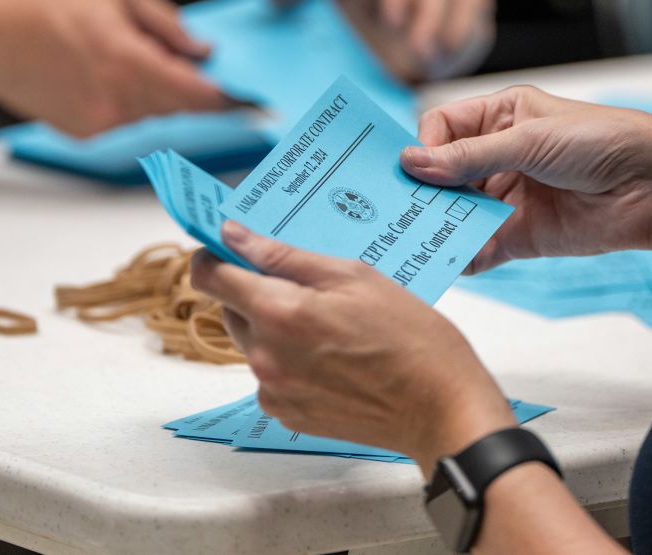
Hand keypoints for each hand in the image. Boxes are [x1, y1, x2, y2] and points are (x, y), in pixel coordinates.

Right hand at [0, 0, 231, 136]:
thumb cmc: (43, 3)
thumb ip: (169, 25)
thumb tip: (206, 53)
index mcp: (128, 63)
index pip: (198, 96)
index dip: (231, 101)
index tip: (257, 103)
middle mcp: (118, 102)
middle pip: (183, 109)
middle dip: (197, 91)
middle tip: (206, 71)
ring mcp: (101, 125)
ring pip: (156, 114)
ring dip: (161, 93)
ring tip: (129, 56)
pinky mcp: (86, 136)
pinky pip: (128, 120)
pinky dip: (131, 101)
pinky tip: (102, 74)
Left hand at [190, 221, 514, 470]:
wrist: (441, 408)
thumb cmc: (411, 339)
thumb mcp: (355, 276)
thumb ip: (285, 256)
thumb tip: (234, 236)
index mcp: (279, 313)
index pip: (210, 276)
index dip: (215, 256)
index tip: (231, 248)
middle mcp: (266, 356)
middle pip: (232, 308)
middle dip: (257, 291)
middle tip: (310, 287)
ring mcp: (275, 390)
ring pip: (253, 342)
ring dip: (277, 327)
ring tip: (333, 326)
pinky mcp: (288, 415)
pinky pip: (271, 375)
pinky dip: (291, 360)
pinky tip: (334, 357)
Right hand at [399, 85, 651, 268]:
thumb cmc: (601, 141)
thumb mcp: (530, 139)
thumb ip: (470, 156)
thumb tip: (412, 162)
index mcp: (501, 117)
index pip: (443, 126)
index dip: (426, 145)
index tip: (414, 167)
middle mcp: (499, 155)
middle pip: (443, 173)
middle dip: (424, 190)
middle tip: (398, 207)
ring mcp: (507, 197)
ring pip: (456, 212)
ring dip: (438, 224)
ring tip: (418, 236)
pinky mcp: (518, 236)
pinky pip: (479, 247)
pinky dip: (463, 254)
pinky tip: (453, 258)